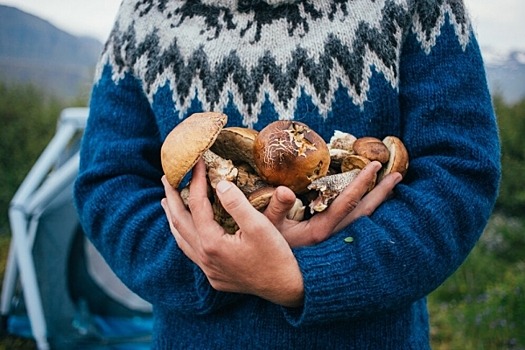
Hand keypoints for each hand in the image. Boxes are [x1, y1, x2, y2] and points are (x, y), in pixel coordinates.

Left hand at [161, 160, 303, 306]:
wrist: (286, 288)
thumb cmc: (276, 256)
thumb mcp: (260, 226)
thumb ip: (237, 203)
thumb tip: (219, 183)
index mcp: (212, 243)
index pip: (197, 204)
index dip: (196, 180)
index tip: (197, 162)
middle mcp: (204, 257)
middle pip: (179, 221)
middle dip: (172, 197)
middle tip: (166, 177)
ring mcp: (208, 269)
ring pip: (181, 239)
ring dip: (173, 217)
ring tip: (167, 201)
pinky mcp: (214, 276)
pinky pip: (191, 251)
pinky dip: (184, 234)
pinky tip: (187, 230)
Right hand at [263, 161, 401, 246]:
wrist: (273, 278)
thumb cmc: (265, 249)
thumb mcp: (265, 227)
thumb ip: (275, 207)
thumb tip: (285, 190)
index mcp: (319, 231)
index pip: (346, 202)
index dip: (361, 183)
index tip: (374, 166)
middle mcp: (332, 238)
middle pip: (364, 213)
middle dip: (380, 192)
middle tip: (397, 174)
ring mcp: (334, 243)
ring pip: (364, 222)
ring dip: (378, 204)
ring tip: (392, 188)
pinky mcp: (333, 246)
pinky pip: (357, 227)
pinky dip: (368, 215)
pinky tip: (374, 208)